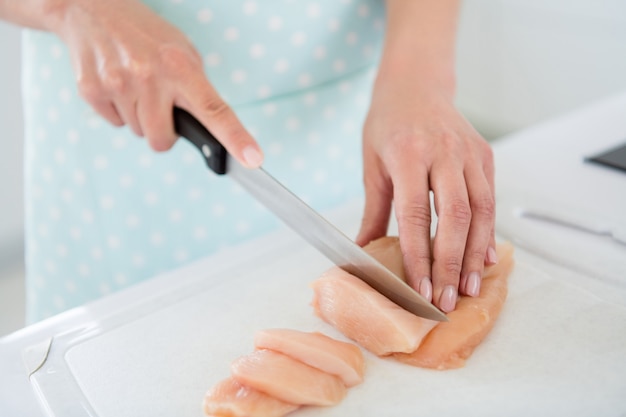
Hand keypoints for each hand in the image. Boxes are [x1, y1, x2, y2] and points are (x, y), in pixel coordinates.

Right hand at [49, 0, 262, 166]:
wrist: (91, 8)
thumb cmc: (146, 34)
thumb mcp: (182, 51)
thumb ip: (196, 88)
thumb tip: (208, 130)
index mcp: (180, 66)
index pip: (214, 109)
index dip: (236, 138)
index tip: (253, 159)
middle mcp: (149, 75)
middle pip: (161, 140)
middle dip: (162, 132)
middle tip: (159, 104)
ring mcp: (117, 83)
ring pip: (137, 132)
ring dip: (139, 117)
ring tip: (135, 83)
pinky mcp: (90, 90)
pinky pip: (114, 123)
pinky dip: (117, 110)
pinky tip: (116, 83)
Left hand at [356, 84, 496, 312]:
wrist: (415, 84)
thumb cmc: (386, 124)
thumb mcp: (372, 164)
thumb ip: (374, 211)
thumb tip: (363, 252)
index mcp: (408, 153)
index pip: (416, 214)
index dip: (420, 256)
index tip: (421, 290)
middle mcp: (444, 152)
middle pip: (455, 216)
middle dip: (452, 263)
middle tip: (448, 300)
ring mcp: (469, 153)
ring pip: (481, 210)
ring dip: (477, 254)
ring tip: (471, 288)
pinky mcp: (485, 155)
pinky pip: (490, 199)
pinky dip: (489, 232)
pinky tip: (486, 259)